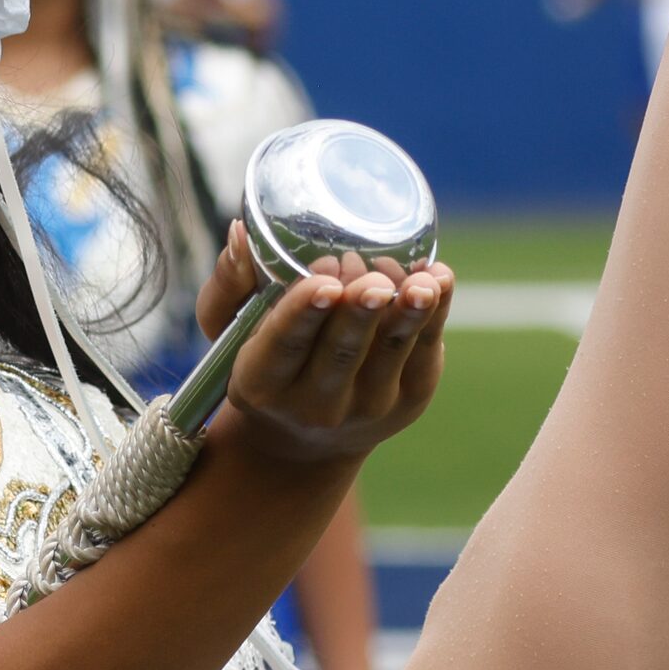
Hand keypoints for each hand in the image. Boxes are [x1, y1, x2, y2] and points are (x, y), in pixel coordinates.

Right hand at [197, 221, 450, 465]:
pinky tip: (440, 280)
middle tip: (374, 283)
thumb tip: (239, 232)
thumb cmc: (265, 361)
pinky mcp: (410, 398)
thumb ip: (230, 280)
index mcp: (263, 383)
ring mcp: (369, 405)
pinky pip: (425, 353)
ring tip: (423, 284)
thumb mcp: (229, 327)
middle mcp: (316, 404)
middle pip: (341, 354)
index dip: (304, 313)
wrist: (305, 437)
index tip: (324, 283)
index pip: (284, 344)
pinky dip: (436, 314)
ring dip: (408, 315)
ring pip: (391, 354)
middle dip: (360, 315)